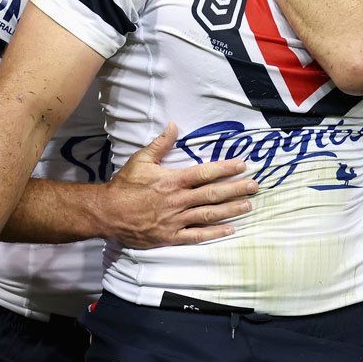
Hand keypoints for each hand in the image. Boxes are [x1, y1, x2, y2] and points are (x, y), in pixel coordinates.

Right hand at [96, 122, 257, 247]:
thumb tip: (174, 125)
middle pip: (212, 194)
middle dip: (236, 189)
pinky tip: (230, 230)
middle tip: (254, 186)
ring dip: (230, 210)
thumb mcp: (141, 160)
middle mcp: (177, 200)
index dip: (226, 168)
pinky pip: (196, 236)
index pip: (205, 173)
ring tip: (248, 206)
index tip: (243, 165)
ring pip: (209, 215)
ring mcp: (175, 220)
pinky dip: (214, 234)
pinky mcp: (171, 236)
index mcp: (172, 180)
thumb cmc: (124, 185)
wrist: (107, 213)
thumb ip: (160, 144)